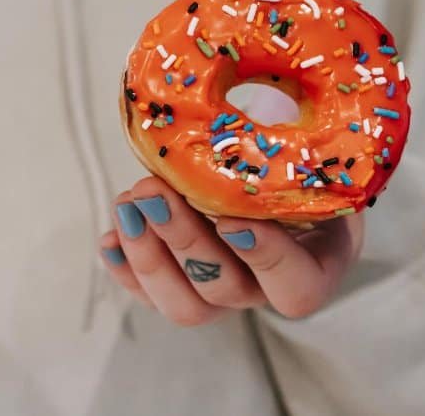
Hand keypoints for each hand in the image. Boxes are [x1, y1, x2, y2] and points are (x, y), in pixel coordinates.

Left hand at [99, 176, 363, 322]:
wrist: (277, 168)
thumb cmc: (301, 158)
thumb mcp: (312, 151)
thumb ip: (290, 151)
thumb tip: (239, 118)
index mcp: (315, 264)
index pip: (297, 288)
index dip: (265, 259)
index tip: (232, 219)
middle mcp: (266, 288)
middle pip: (225, 290)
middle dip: (182, 240)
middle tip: (153, 192)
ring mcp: (222, 292)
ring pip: (184, 305)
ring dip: (148, 255)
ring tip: (128, 204)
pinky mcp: (182, 286)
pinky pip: (149, 295)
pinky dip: (125, 267)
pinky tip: (110, 237)